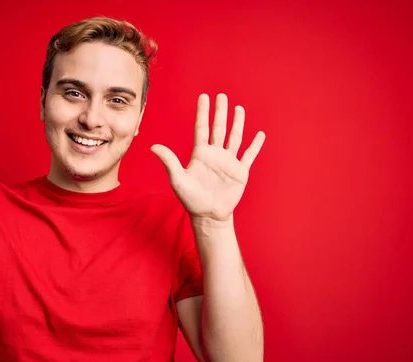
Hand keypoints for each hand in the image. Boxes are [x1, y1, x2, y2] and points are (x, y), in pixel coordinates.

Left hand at [151, 93, 264, 222]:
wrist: (208, 215)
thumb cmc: (191, 198)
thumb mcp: (178, 179)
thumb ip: (169, 161)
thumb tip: (153, 146)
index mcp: (200, 154)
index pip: (202, 128)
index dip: (203, 113)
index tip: (204, 97)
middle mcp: (215, 154)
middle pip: (219, 128)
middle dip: (220, 112)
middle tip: (221, 96)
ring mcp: (228, 162)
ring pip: (234, 138)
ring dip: (238, 123)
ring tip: (239, 108)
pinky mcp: (240, 171)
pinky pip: (249, 155)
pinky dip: (255, 145)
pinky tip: (260, 134)